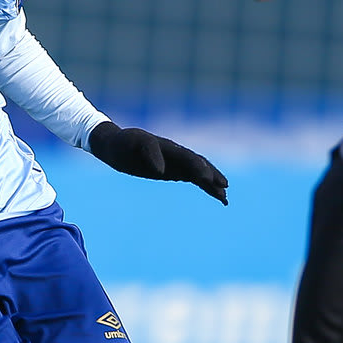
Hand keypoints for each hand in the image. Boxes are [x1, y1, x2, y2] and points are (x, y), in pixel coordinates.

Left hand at [88, 121, 228, 203]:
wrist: (117, 145)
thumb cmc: (125, 143)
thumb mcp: (134, 144)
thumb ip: (149, 153)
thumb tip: (161, 171)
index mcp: (169, 147)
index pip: (187, 157)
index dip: (197, 167)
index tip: (206, 179)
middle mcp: (177, 154)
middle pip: (199, 165)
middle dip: (212, 175)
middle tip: (223, 188)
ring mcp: (178, 163)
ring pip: (200, 173)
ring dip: (213, 184)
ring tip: (224, 198)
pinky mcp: (175, 171)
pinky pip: (195, 179)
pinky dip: (207, 187)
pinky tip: (218, 196)